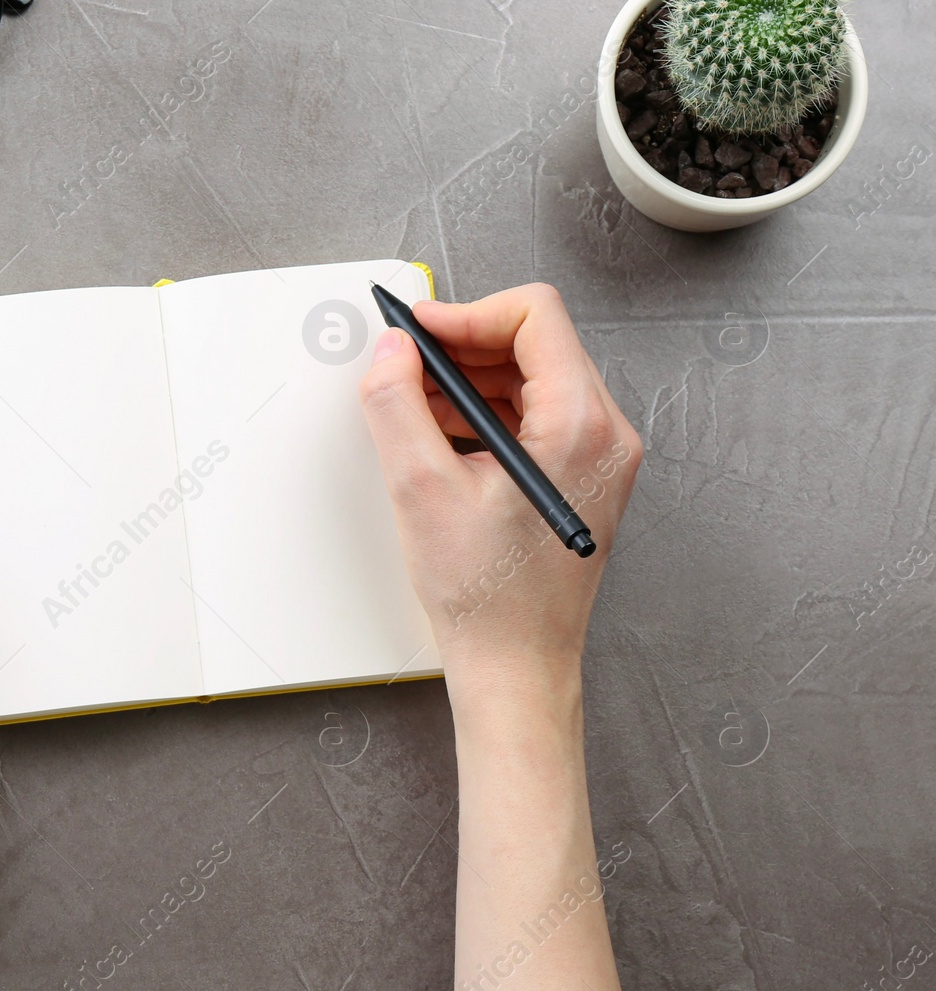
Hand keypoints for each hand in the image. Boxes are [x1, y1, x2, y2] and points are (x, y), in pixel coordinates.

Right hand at [364, 291, 644, 990]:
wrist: (517, 669)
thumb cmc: (487, 598)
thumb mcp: (422, 491)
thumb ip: (397, 407)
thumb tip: (391, 351)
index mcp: (580, 426)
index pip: (533, 317)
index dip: (465, 315)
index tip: (416, 333)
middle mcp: (606, 434)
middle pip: (535, 345)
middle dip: (463, 349)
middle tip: (405, 368)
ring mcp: (600, 458)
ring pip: (534, 380)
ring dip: (470, 383)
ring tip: (414, 409)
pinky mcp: (583, 478)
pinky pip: (536, 418)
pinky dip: (487, 415)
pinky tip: (441, 441)